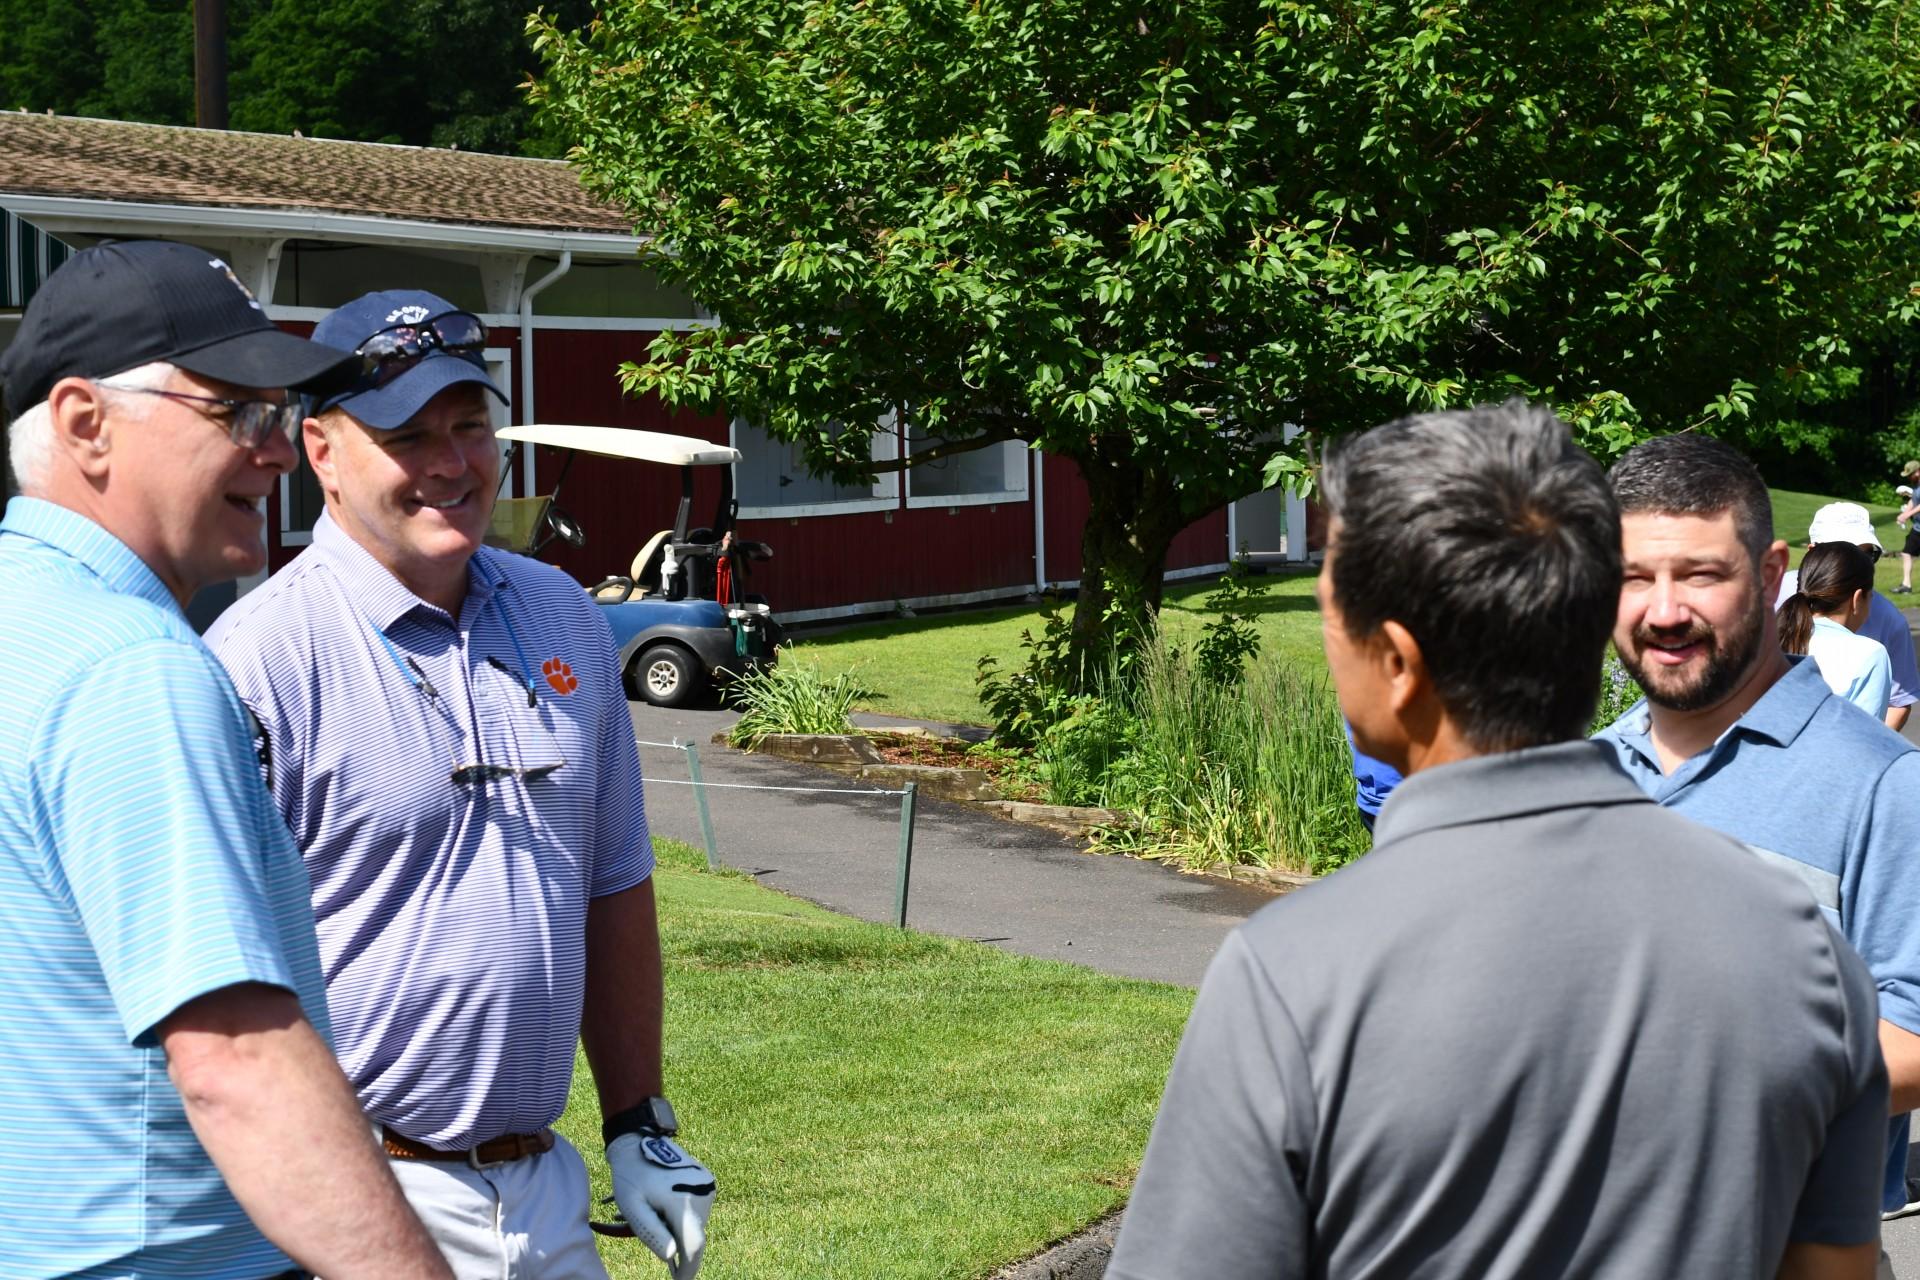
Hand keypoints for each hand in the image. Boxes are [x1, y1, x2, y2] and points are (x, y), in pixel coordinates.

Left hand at [599, 1133, 715, 1278]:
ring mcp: (707, 1185)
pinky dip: (685, 1216)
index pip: (694, 1246)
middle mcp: (702, 1193)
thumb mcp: (633, 1207)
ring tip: (658, 1217)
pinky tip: (666, 1208)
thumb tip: (673, 1256)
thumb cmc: (631, 1177)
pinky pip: (698, 1209)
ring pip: (697, 1223)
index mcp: (683, 1202)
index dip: (688, 1269)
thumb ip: (652, 1233)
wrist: (638, 1141)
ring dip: (681, 1230)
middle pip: (695, 1235)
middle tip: (662, 1248)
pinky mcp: (707, 1180)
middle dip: (680, 1248)